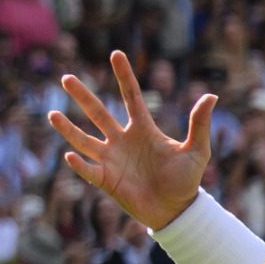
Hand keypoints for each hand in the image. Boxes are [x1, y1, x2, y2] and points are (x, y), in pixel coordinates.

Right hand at [49, 51, 218, 230]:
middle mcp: (123, 140)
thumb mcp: (197, 150)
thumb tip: (212, 96)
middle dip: (83, 96)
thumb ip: (200, 124)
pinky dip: (79, 163)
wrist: (176, 210)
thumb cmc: (187, 180)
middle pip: (98, 114)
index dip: (124, 76)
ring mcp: (112, 159)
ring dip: (69, 129)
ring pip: (85, 140)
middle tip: (66, 78)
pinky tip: (70, 154)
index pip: (132, 97)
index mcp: (144, 130)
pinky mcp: (106, 180)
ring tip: (52, 114)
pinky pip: (88, 169)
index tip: (116, 54)